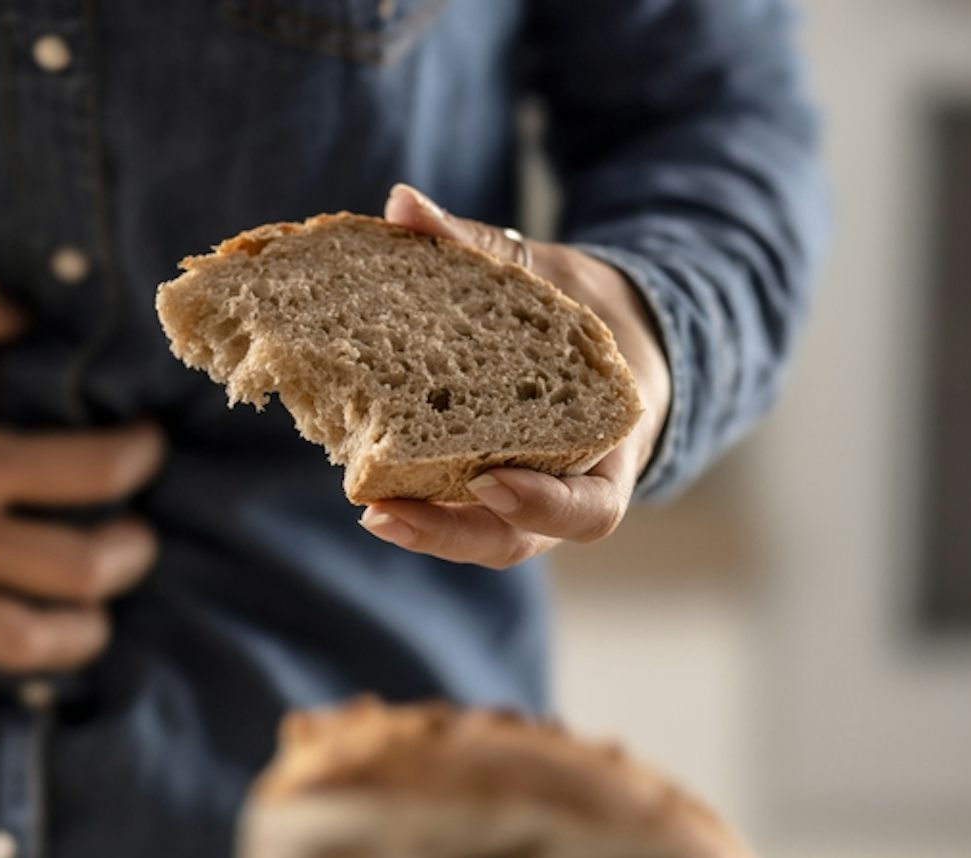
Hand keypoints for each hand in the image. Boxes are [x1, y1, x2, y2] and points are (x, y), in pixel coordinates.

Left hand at [357, 183, 672, 569]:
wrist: (603, 332)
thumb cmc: (582, 308)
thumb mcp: (548, 274)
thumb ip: (479, 246)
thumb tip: (402, 204)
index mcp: (610, 448)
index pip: (590, 509)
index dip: (542, 503)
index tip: (488, 480)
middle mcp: (567, 486)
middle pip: (516, 539)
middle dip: (450, 533)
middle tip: (382, 512)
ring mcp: (523, 496)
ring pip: (480, 535)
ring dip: (423, 527)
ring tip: (366, 509)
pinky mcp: (482, 486)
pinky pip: (454, 504)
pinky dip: (412, 494)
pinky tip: (360, 475)